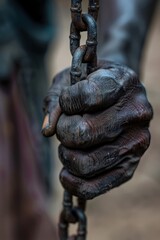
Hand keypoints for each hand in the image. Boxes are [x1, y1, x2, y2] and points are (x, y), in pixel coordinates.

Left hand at [42, 60, 152, 199]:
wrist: (121, 97)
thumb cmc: (93, 85)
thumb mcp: (72, 79)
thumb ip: (56, 100)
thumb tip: (47, 131)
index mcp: (123, 83)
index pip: (87, 96)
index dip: (66, 101)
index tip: (68, 102)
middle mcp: (135, 113)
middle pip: (82, 133)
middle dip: (63, 131)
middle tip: (67, 127)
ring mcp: (136, 143)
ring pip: (85, 163)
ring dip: (67, 155)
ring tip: (70, 145)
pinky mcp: (129, 168)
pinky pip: (94, 187)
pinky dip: (72, 183)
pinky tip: (66, 173)